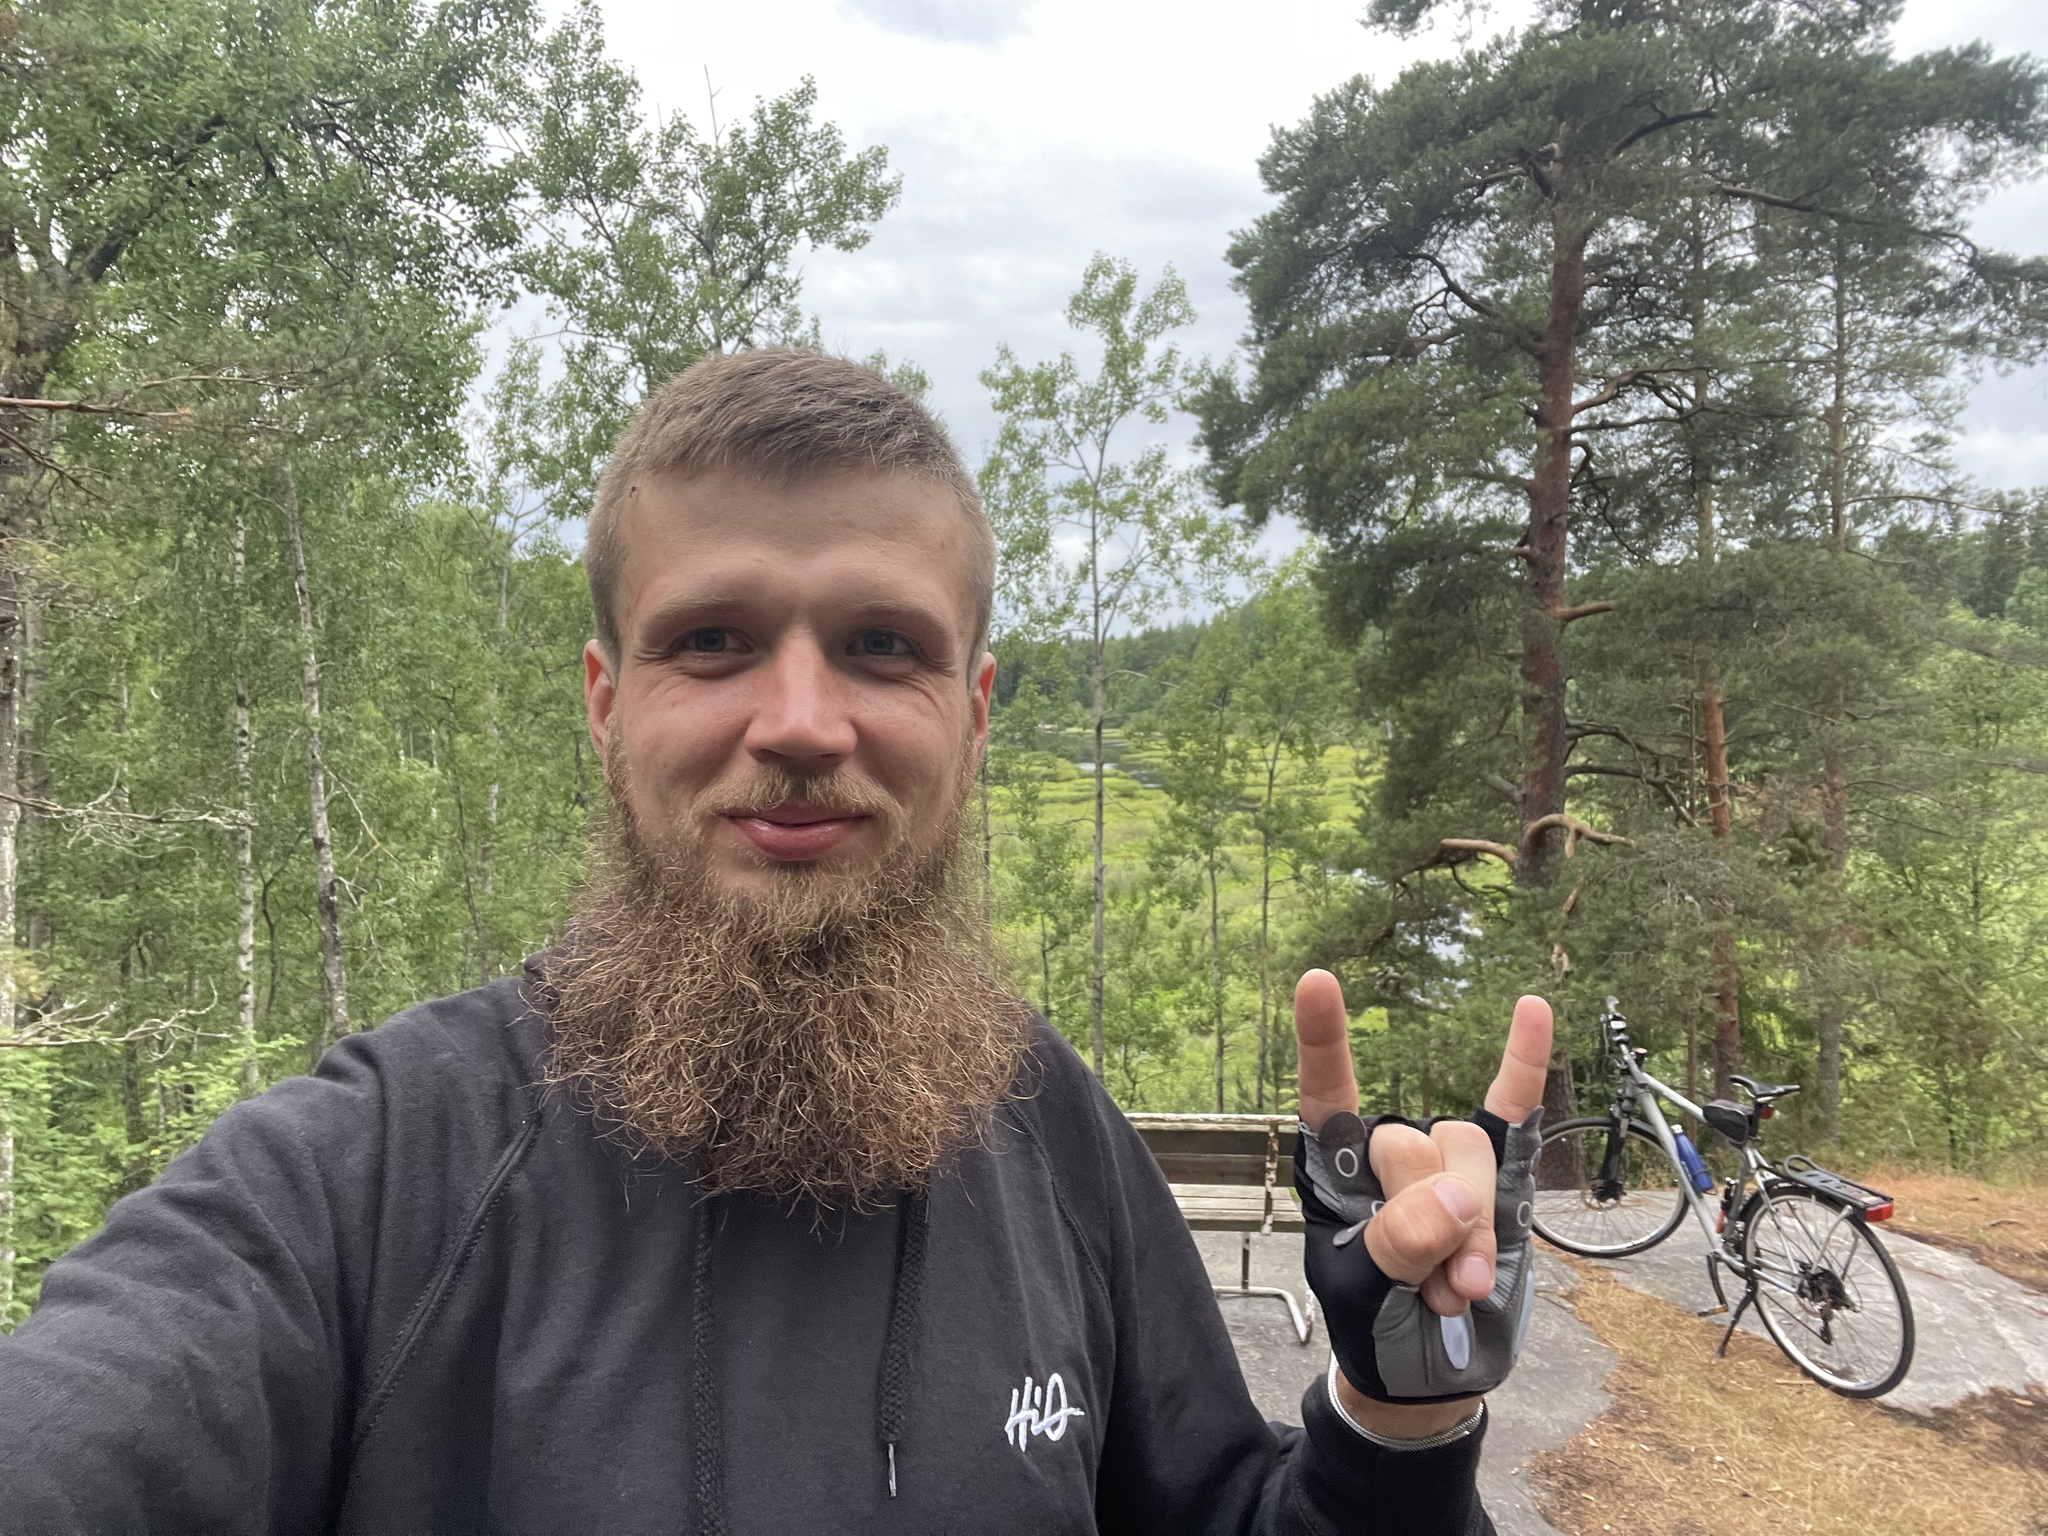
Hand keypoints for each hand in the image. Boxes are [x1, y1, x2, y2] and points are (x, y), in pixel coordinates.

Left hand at [1294, 970, 1552, 1433]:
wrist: (1430, 1373)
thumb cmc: (1375, 1326)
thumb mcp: (1366, 1294)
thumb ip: (1399, 1246)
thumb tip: (1454, 1197)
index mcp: (1338, 1169)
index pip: (1326, 1094)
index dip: (1321, 1040)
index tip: (1317, 981)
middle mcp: (1390, 1154)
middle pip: (1414, 1144)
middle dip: (1431, 1223)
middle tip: (1431, 1287)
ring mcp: (1448, 1164)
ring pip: (1467, 1152)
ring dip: (1473, 1233)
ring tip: (1459, 1290)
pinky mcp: (1501, 1179)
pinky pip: (1510, 1111)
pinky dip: (1522, 1063)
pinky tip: (1532, 1010)